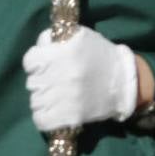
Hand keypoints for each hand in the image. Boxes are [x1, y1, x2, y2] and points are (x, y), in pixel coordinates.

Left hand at [22, 27, 137, 130]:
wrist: (123, 82)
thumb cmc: (100, 56)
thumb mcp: (80, 37)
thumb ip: (55, 39)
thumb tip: (39, 47)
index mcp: (65, 52)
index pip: (31, 60)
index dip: (35, 62)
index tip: (44, 65)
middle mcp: (63, 74)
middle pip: (32, 82)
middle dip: (41, 80)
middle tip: (54, 80)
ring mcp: (64, 98)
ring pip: (35, 101)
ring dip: (43, 98)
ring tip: (56, 95)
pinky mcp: (67, 117)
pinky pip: (41, 119)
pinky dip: (45, 116)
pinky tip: (55, 110)